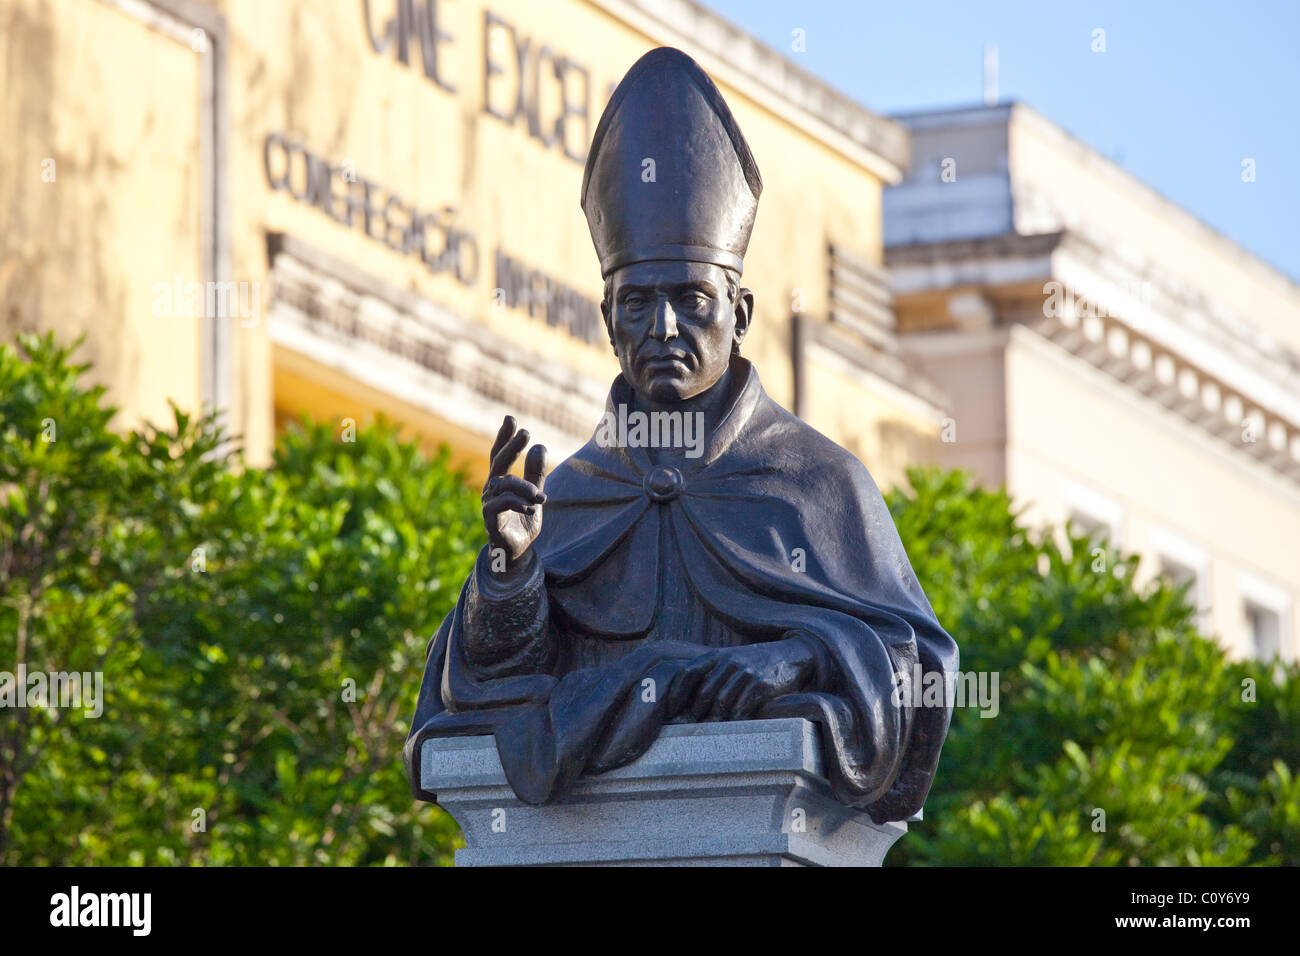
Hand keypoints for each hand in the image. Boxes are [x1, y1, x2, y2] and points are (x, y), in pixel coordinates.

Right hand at [482, 415, 547, 566]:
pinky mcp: (490, 519)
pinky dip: (519, 502)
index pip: (500, 455)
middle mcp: (491, 489)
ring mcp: (488, 503)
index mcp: (501, 481)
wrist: (517, 552)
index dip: (504, 437)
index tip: (511, 418)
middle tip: (526, 432)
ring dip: (525, 486)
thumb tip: (540, 446)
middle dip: (511, 446)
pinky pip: (502, 504)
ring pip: (504, 484)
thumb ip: (537, 474)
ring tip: (542, 497)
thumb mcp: (535, 495)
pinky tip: (533, 506)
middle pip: (498, 463)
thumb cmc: (523, 521)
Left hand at [685, 637, 817, 721]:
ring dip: (712, 722)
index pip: (688, 672)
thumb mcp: (731, 660)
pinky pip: (742, 708)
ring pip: (722, 703)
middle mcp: (729, 662)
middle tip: (684, 730)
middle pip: (704, 692)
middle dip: (692, 714)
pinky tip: (731, 728)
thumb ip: (711, 674)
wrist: (790, 655)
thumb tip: (688, 703)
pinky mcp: (761, 684)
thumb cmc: (754, 663)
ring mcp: (746, 672)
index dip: (676, 692)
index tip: (670, 711)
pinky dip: (734, 720)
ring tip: (706, 734)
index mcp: (716, 655)